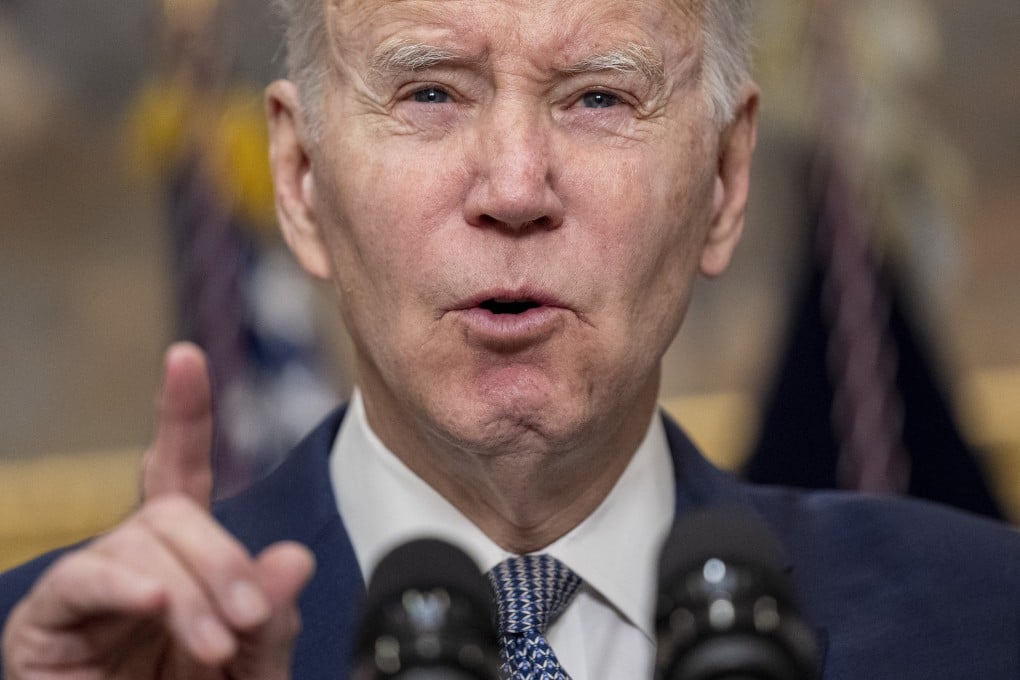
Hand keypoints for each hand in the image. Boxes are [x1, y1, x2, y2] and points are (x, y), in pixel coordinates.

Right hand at [1, 344, 314, 679]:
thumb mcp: (251, 669)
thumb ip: (272, 618)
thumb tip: (294, 557)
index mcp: (181, 564)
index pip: (180, 474)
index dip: (182, 415)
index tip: (185, 358)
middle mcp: (133, 564)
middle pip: (174, 510)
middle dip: (222, 557)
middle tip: (247, 618)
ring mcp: (87, 590)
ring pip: (138, 542)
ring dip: (189, 589)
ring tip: (216, 643)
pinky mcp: (44, 625)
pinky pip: (78, 581)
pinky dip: (124, 588)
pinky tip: (155, 604)